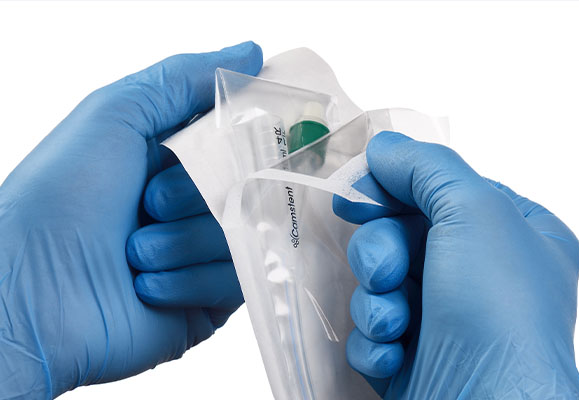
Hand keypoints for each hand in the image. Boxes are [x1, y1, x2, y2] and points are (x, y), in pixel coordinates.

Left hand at [0, 41, 261, 398]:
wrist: (26, 295)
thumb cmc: (59, 197)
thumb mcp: (115, 115)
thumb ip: (183, 79)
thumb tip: (252, 52)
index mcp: (175, 157)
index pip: (241, 138)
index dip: (248, 136)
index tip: (253, 136)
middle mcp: (191, 203)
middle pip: (248, 187)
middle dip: (197, 194)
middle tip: (151, 202)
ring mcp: (200, 252)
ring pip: (243, 235)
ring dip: (186, 242)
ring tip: (137, 251)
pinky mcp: (206, 301)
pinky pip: (234, 281)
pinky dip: (188, 281)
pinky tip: (145, 285)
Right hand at [333, 131, 578, 398]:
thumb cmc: (498, 312)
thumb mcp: (474, 212)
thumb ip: (426, 167)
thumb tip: (383, 146)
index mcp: (517, 236)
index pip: (442, 192)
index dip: (397, 187)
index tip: (358, 191)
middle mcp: (484, 277)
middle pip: (402, 235)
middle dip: (382, 251)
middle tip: (385, 271)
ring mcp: (447, 320)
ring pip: (380, 283)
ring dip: (376, 300)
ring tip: (395, 323)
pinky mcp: (414, 358)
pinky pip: (374, 330)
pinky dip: (375, 341)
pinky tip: (395, 356)